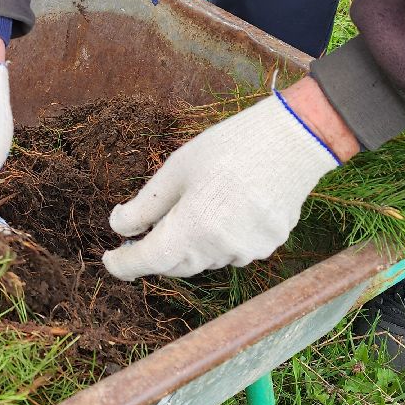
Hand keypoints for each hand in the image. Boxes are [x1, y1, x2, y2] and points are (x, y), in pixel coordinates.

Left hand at [101, 86, 346, 280]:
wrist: (295, 139)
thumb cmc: (230, 146)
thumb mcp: (177, 169)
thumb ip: (144, 206)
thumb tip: (120, 228)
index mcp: (194, 227)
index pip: (148, 261)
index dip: (124, 265)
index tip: (110, 259)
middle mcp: (221, 248)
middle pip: (175, 265)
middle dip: (155, 253)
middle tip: (140, 232)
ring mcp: (248, 250)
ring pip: (203, 260)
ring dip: (187, 246)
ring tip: (188, 211)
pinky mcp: (268, 245)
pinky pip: (230, 251)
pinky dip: (216, 240)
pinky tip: (222, 209)